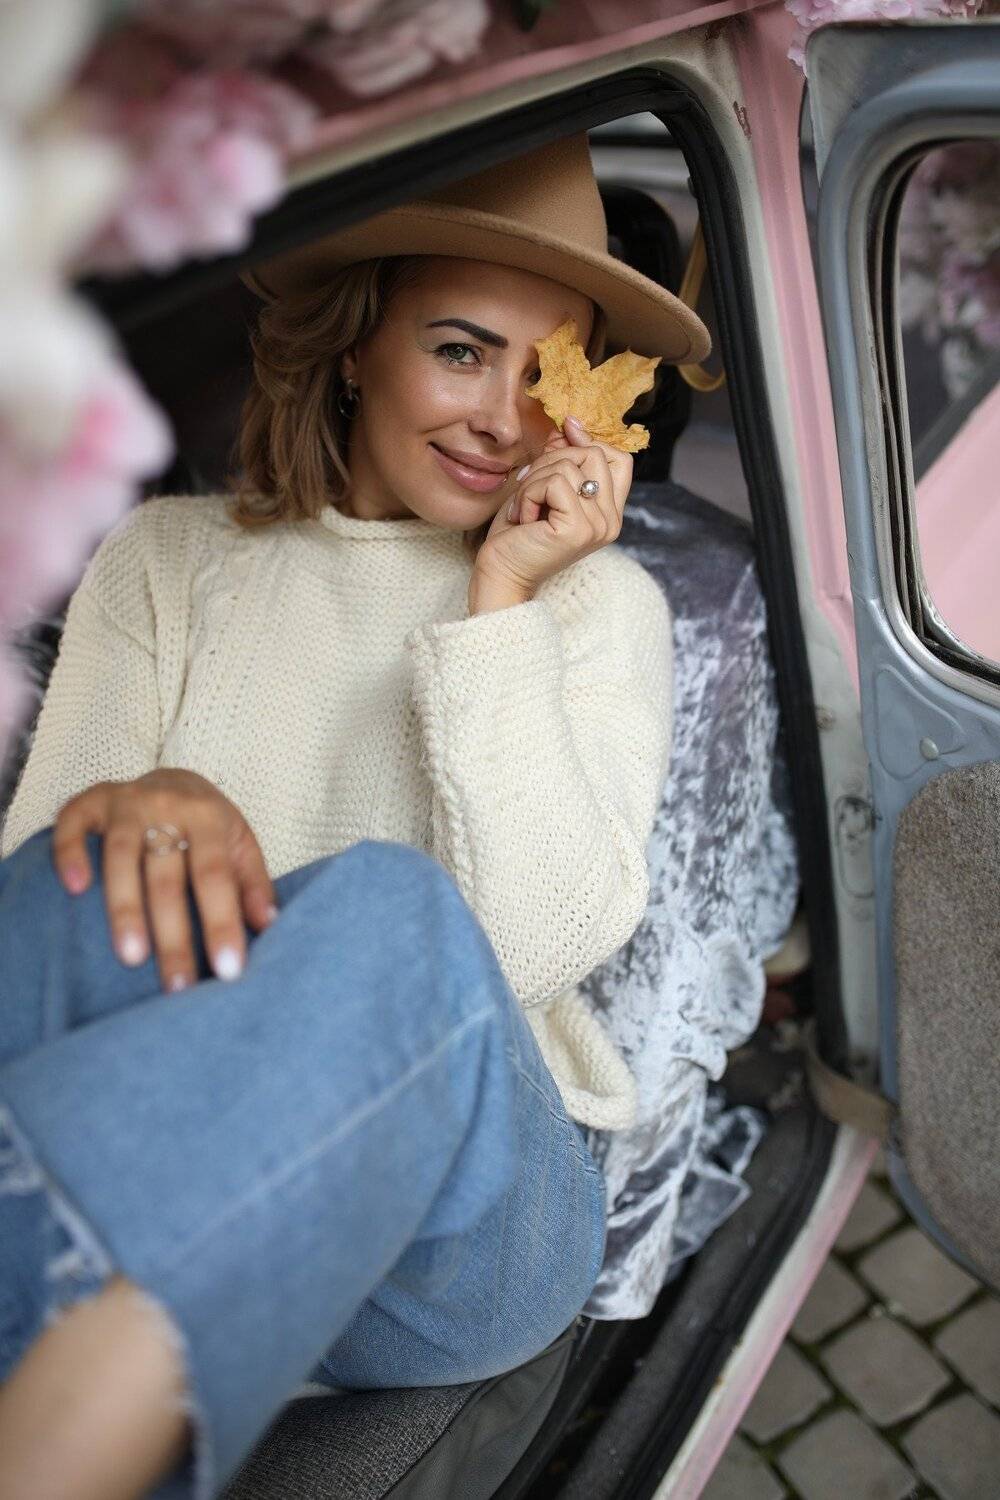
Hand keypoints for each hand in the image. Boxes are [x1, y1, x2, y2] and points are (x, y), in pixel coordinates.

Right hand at [52, 769, 277, 992]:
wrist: (174, 778)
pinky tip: (74, 889)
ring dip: (125, 908)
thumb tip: (267, 926)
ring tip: (131, 958)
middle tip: (177, 986)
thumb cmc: (210, 827)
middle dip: (173, 934)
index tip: (228, 971)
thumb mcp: (241, 846)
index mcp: (209, 817)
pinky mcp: (90, 803)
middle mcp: (167, 806)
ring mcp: (126, 803)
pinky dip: (70, 853)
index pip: (215, 877)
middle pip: (168, 877)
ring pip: (122, 857)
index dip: (221, 923)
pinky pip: (73, 825)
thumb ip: (254, 884)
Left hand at [469, 415, 632, 609]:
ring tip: (524, 509)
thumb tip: (571, 423)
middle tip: (529, 486)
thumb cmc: (517, 534)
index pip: (620, 460)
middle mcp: (611, 521)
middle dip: (553, 458)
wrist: (501, 574)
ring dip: (534, 480)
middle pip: (594, 453)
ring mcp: (598, 526)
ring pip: (569, 465)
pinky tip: (522, 519)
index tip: (561, 438)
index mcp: (608, 513)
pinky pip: (554, 482)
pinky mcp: (578, 529)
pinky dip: (529, 494)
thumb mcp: (543, 488)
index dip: (590, 441)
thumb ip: (563, 460)